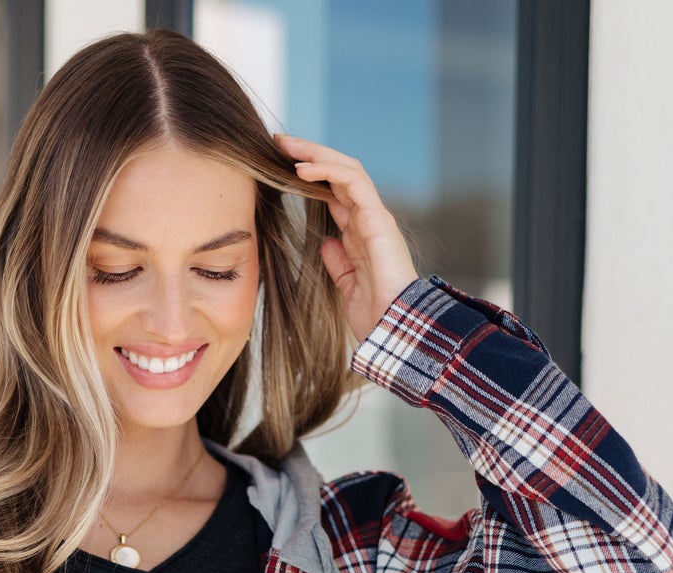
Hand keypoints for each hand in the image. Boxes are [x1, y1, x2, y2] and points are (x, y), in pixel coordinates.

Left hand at [273, 133, 419, 345]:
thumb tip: (326, 243)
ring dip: (315, 154)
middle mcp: (368, 218)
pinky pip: (353, 182)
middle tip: (278, 142)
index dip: (309, 176)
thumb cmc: (374, 315)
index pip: (333, 192)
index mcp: (359, 232)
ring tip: (287, 146)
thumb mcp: (346, 286)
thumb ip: (338, 262)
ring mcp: (374, 216)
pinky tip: (303, 169)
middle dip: (309, 154)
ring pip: (346, 169)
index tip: (280, 165)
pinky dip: (327, 171)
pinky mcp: (378, 219)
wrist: (393, 330)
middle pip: (338, 173)